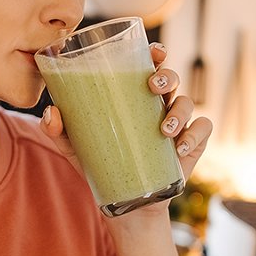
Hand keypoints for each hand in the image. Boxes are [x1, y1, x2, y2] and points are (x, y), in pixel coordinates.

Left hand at [39, 43, 213, 207]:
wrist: (127, 204)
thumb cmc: (104, 165)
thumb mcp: (76, 149)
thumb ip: (59, 131)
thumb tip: (51, 112)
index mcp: (136, 97)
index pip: (149, 66)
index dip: (156, 54)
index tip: (153, 51)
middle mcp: (159, 105)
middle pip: (171, 78)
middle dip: (166, 77)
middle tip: (152, 87)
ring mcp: (179, 124)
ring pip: (188, 102)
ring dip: (179, 112)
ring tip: (164, 131)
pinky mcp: (193, 145)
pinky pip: (203, 130)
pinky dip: (195, 135)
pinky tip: (180, 148)